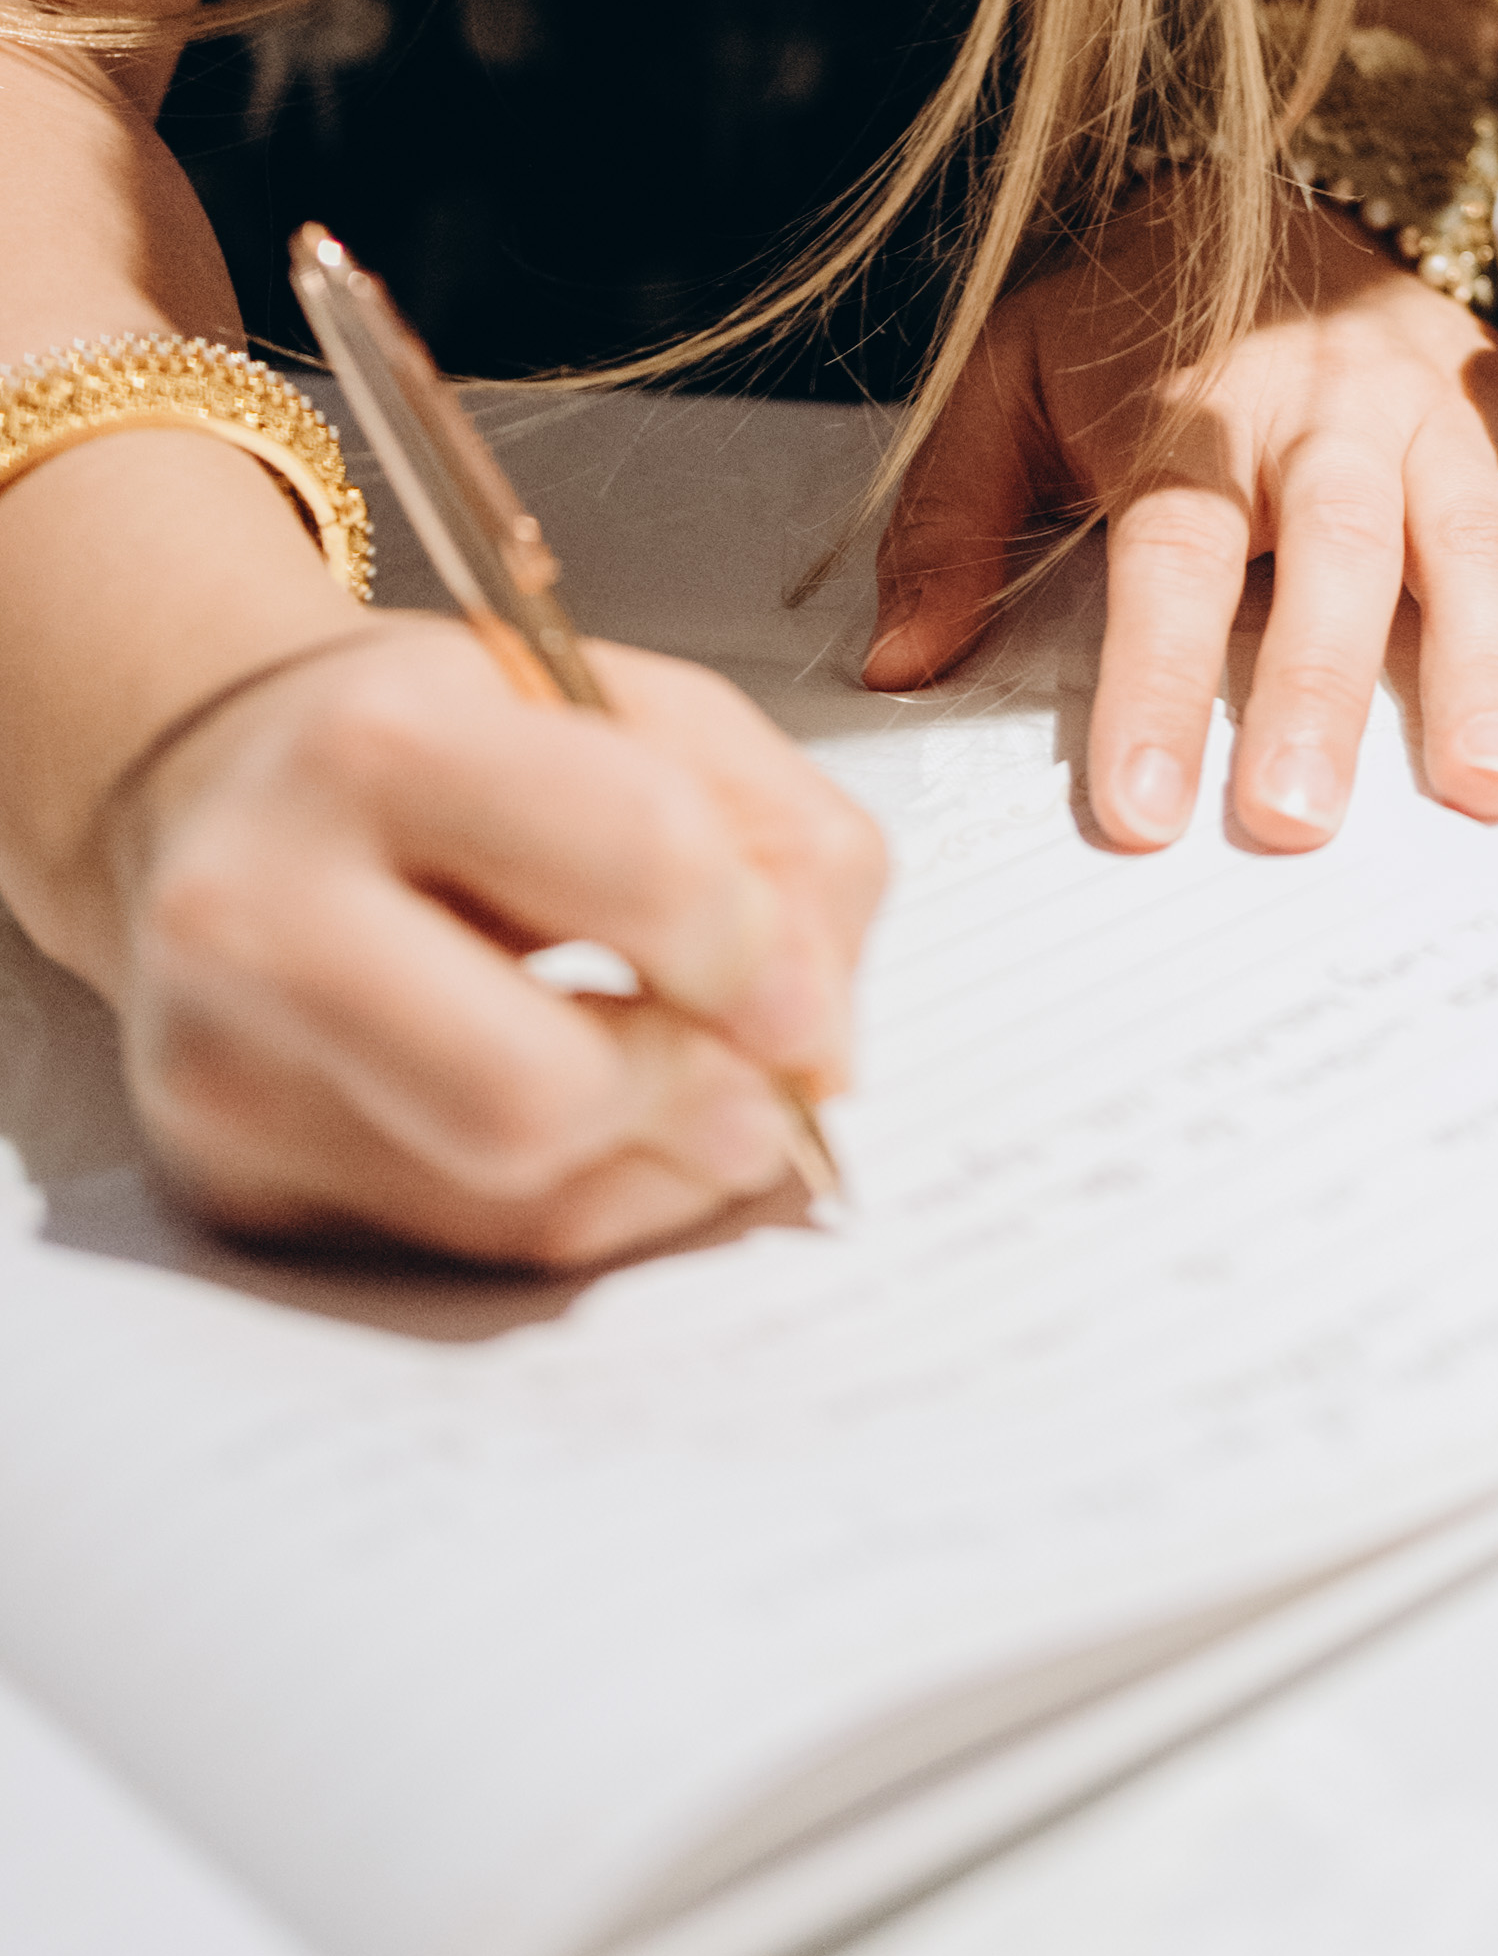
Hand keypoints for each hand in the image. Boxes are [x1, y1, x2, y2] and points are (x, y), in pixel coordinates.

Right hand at [107, 619, 882, 1269]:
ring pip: (510, 1200)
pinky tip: (604, 1126)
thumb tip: (818, 1044)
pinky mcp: (236, 1186)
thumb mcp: (636, 707)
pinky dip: (584, 1203)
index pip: (635, 861)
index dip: (757, 947)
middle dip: (690, 1096)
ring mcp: (228, 1069)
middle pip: (533, 1092)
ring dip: (660, 1166)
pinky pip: (468, 1248)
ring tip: (695, 1093)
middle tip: (757, 1079)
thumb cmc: (450, 741)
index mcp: (382, 741)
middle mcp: (264, 910)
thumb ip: (782, 841)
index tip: (799, 987)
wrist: (221, 788)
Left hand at [867, 188, 1497, 857]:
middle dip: (1319, 687)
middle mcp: (1318, 406)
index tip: (1142, 806)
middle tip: (1305, 814)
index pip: (1169, 558)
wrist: (1255, 177)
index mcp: (1187, 411)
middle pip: (1329, 549)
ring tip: (1484, 780)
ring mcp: (1423, 399)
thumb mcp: (1001, 384)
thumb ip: (950, 522)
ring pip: (1462, 526)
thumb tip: (901, 663)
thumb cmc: (1126, 319)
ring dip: (1479, 656)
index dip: (1155, 681)